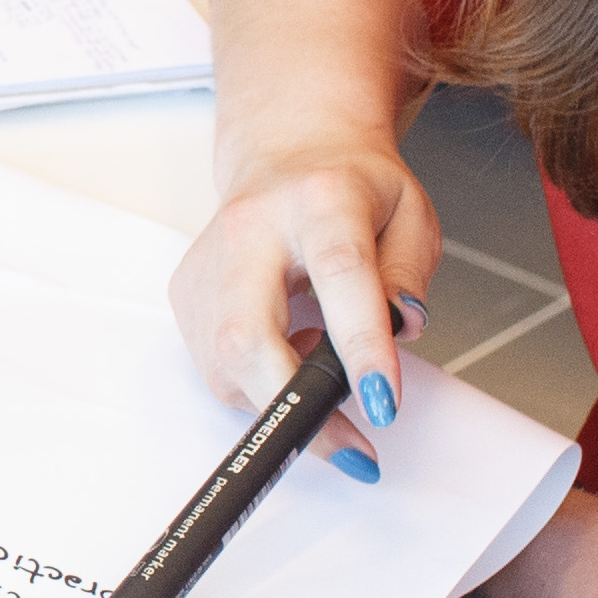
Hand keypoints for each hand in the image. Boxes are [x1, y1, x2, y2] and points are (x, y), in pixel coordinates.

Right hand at [171, 124, 439, 451]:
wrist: (289, 151)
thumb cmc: (351, 187)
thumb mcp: (409, 214)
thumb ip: (410, 273)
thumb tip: (401, 330)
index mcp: (317, 201)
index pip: (338, 274)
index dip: (360, 346)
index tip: (381, 403)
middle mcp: (248, 229)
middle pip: (247, 333)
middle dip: (292, 405)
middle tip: (350, 446)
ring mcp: (207, 263)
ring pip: (224, 364)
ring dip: (279, 397)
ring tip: (322, 367)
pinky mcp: (187, 293)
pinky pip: (215, 367)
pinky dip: (256, 382)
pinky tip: (286, 353)